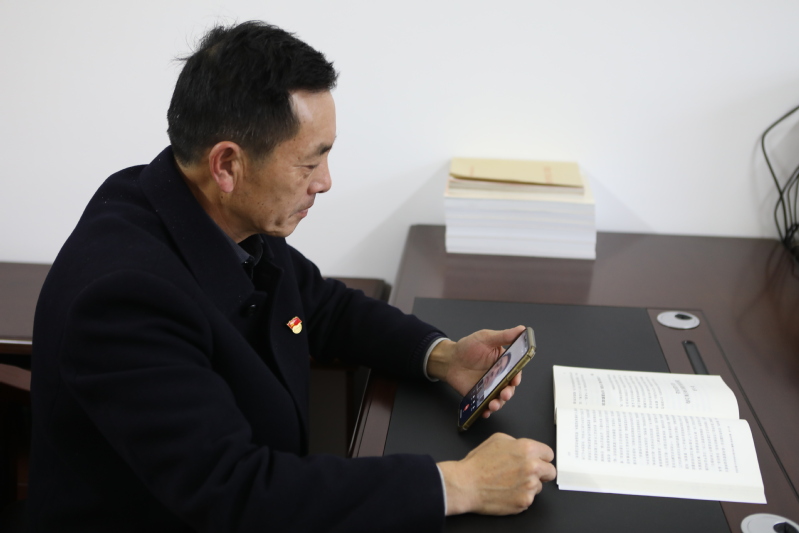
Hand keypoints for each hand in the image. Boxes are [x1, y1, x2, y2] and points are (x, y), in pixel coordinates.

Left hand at [427, 325, 524, 417]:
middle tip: (505, 393)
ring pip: (499, 398)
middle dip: (509, 393)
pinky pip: (485, 406)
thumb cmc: (468, 347)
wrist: (450, 359)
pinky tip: (485, 411)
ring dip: (499, 403)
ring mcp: (489, 388)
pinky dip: (486, 410)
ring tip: (493, 404)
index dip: (517, 377)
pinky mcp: (479, 396)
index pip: (515, 371)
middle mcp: (499, 377)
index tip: (515, 380)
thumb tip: (522, 329)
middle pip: (508, 388)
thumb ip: (504, 336)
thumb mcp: (486, 338)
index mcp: (504, 363)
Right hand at [437, 433, 555, 514]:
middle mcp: (532, 467)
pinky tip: (507, 491)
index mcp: (527, 449)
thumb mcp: (497, 440)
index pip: (549, 454)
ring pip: (539, 487)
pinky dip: (520, 496)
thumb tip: (524, 449)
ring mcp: (530, 486)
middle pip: (551, 472)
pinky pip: (529, 499)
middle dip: (542, 472)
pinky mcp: (525, 501)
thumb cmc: (478, 463)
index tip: (538, 461)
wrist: (467, 484)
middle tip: (528, 473)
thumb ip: (517, 443)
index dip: (542, 457)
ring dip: (529, 485)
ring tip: (510, 483)